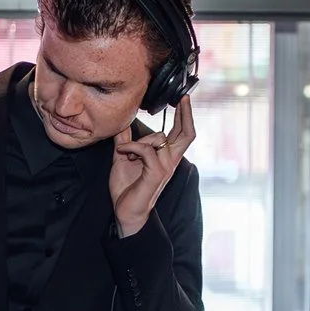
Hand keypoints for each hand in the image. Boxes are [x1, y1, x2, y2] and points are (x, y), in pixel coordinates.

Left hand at [110, 94, 196, 237]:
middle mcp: (170, 161)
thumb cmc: (127, 188)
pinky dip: (131, 147)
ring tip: (124, 150)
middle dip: (186, 114)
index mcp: (166, 157)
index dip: (185, 116)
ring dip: (138, 140)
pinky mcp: (156, 173)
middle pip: (187, 134)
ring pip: (159, 138)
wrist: (125, 211)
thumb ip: (125, 140)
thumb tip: (122, 122)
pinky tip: (122, 152)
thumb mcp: (123, 158)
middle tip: (183, 98)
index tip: (183, 99)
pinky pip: (146, 150)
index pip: (182, 133)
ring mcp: (165, 167)